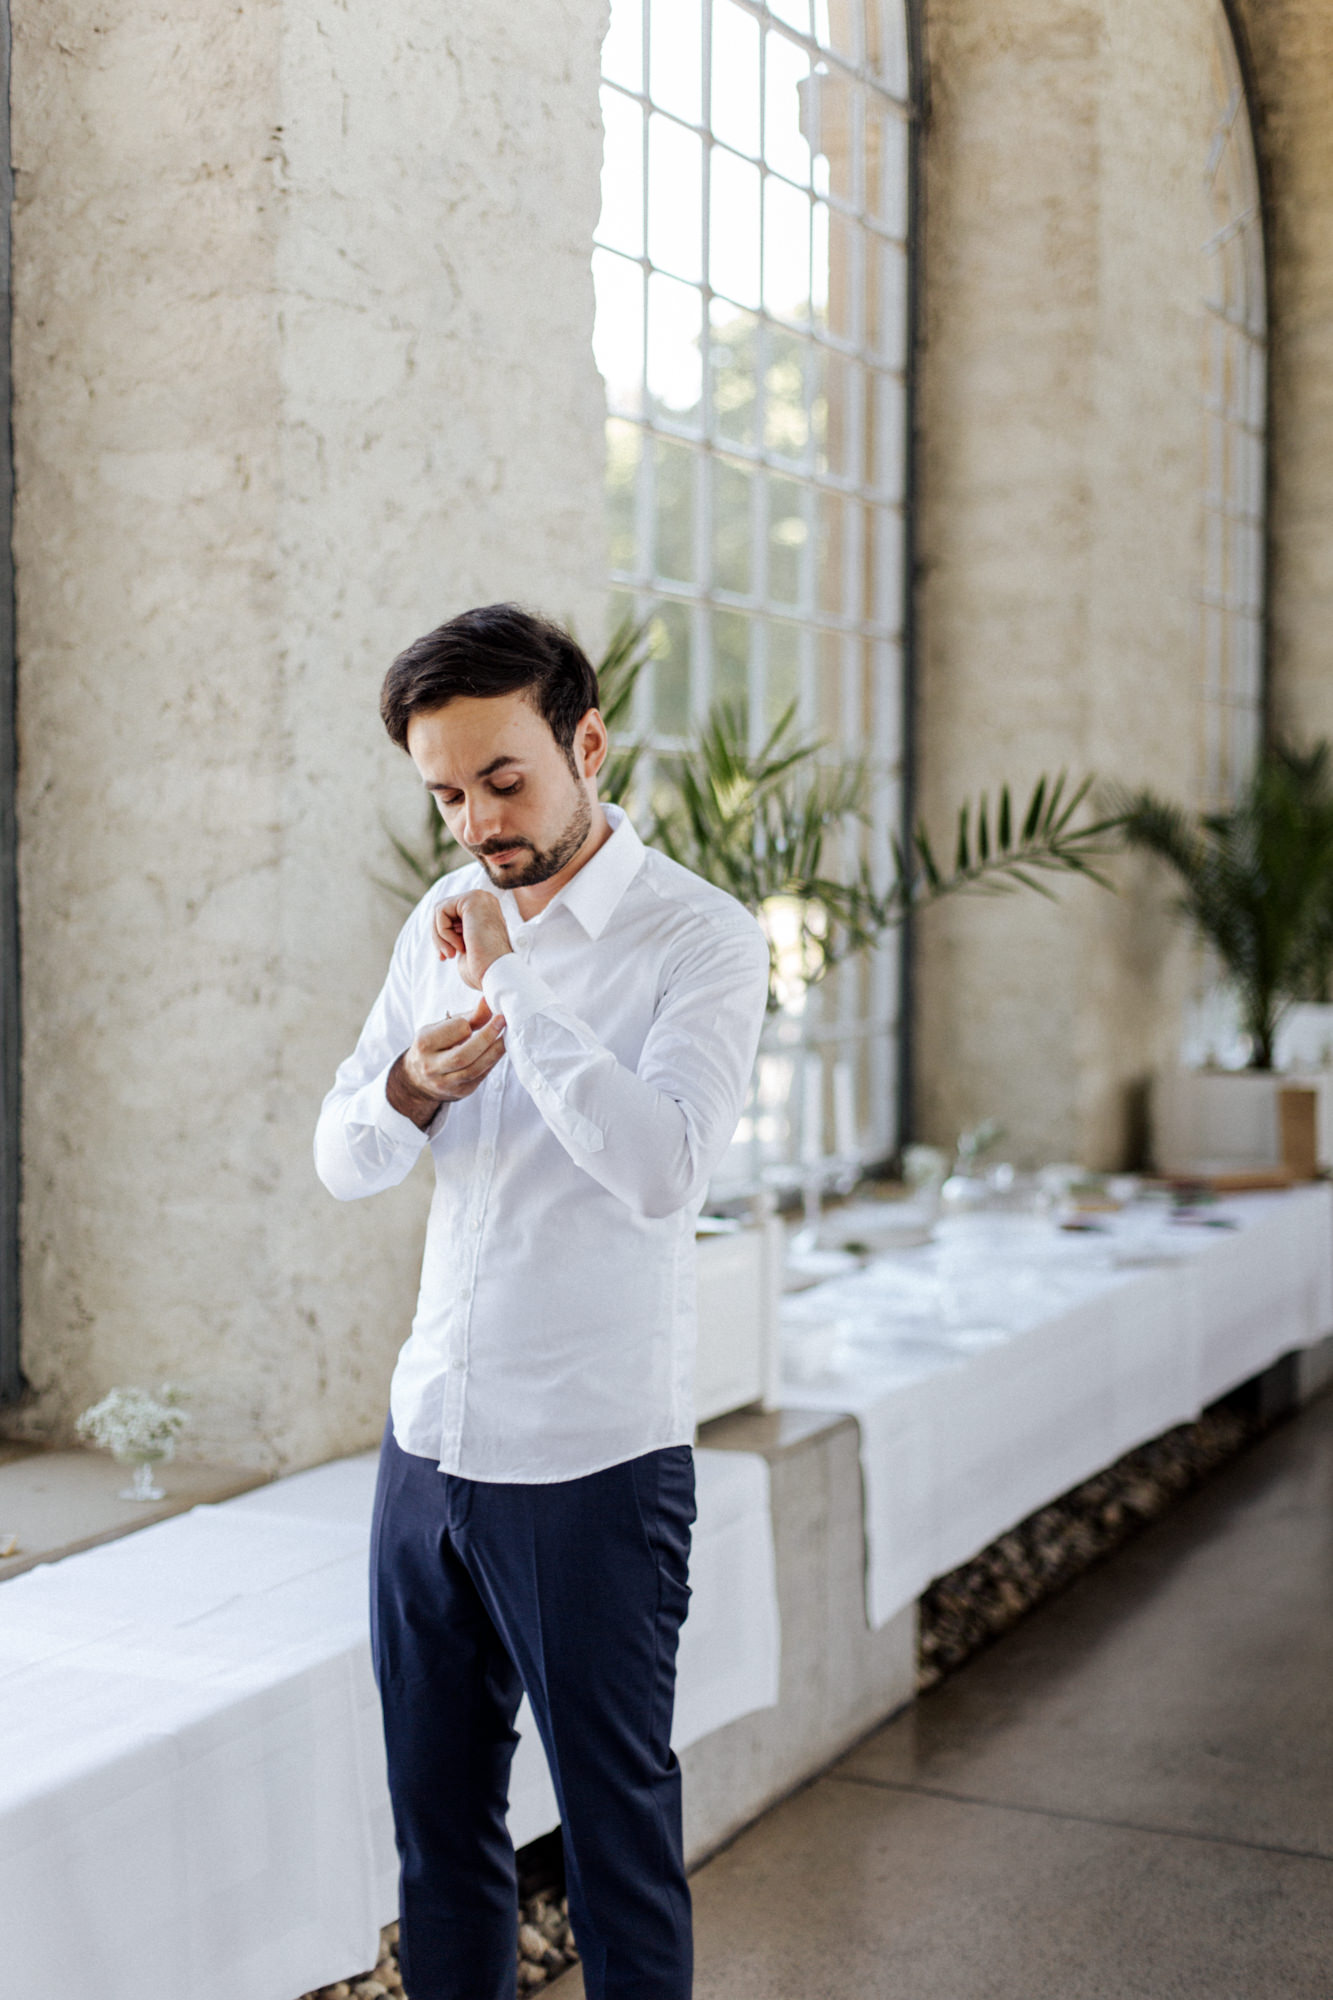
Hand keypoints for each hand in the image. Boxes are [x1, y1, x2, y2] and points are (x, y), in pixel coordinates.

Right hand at [388, 997, 507, 1126]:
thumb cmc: (434, 1045)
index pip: (455, 1031)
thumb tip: (488, 1002)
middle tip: (502, 1021)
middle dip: (487, 1037)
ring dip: (495, 1052)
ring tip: (506, 1037)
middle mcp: (431, 1066)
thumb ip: (469, 1017)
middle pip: (464, 1054)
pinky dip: (491, 1063)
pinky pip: (480, 1077)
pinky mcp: (460, 1092)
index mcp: (424, 1044)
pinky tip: (497, 1052)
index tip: (477, 1018)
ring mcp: (445, 1083)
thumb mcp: (443, 1027)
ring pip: (475, 1069)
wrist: (418, 1077)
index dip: (469, 1024)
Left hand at [433, 890, 512, 991]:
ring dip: (439, 936)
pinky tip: (460, 946)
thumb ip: (454, 931)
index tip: (447, 957)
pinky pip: (441, 911)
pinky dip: (443, 933)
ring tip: (452, 954)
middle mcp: (484, 899)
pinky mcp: (472, 899)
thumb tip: (436, 923)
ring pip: (439, 909)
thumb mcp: (464, 945)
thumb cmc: (482, 968)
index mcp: (484, 910)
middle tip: (446, 957)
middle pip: (442, 910)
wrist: (497, 974)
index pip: (450, 915)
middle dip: (438, 936)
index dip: (443, 936)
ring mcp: (480, 897)